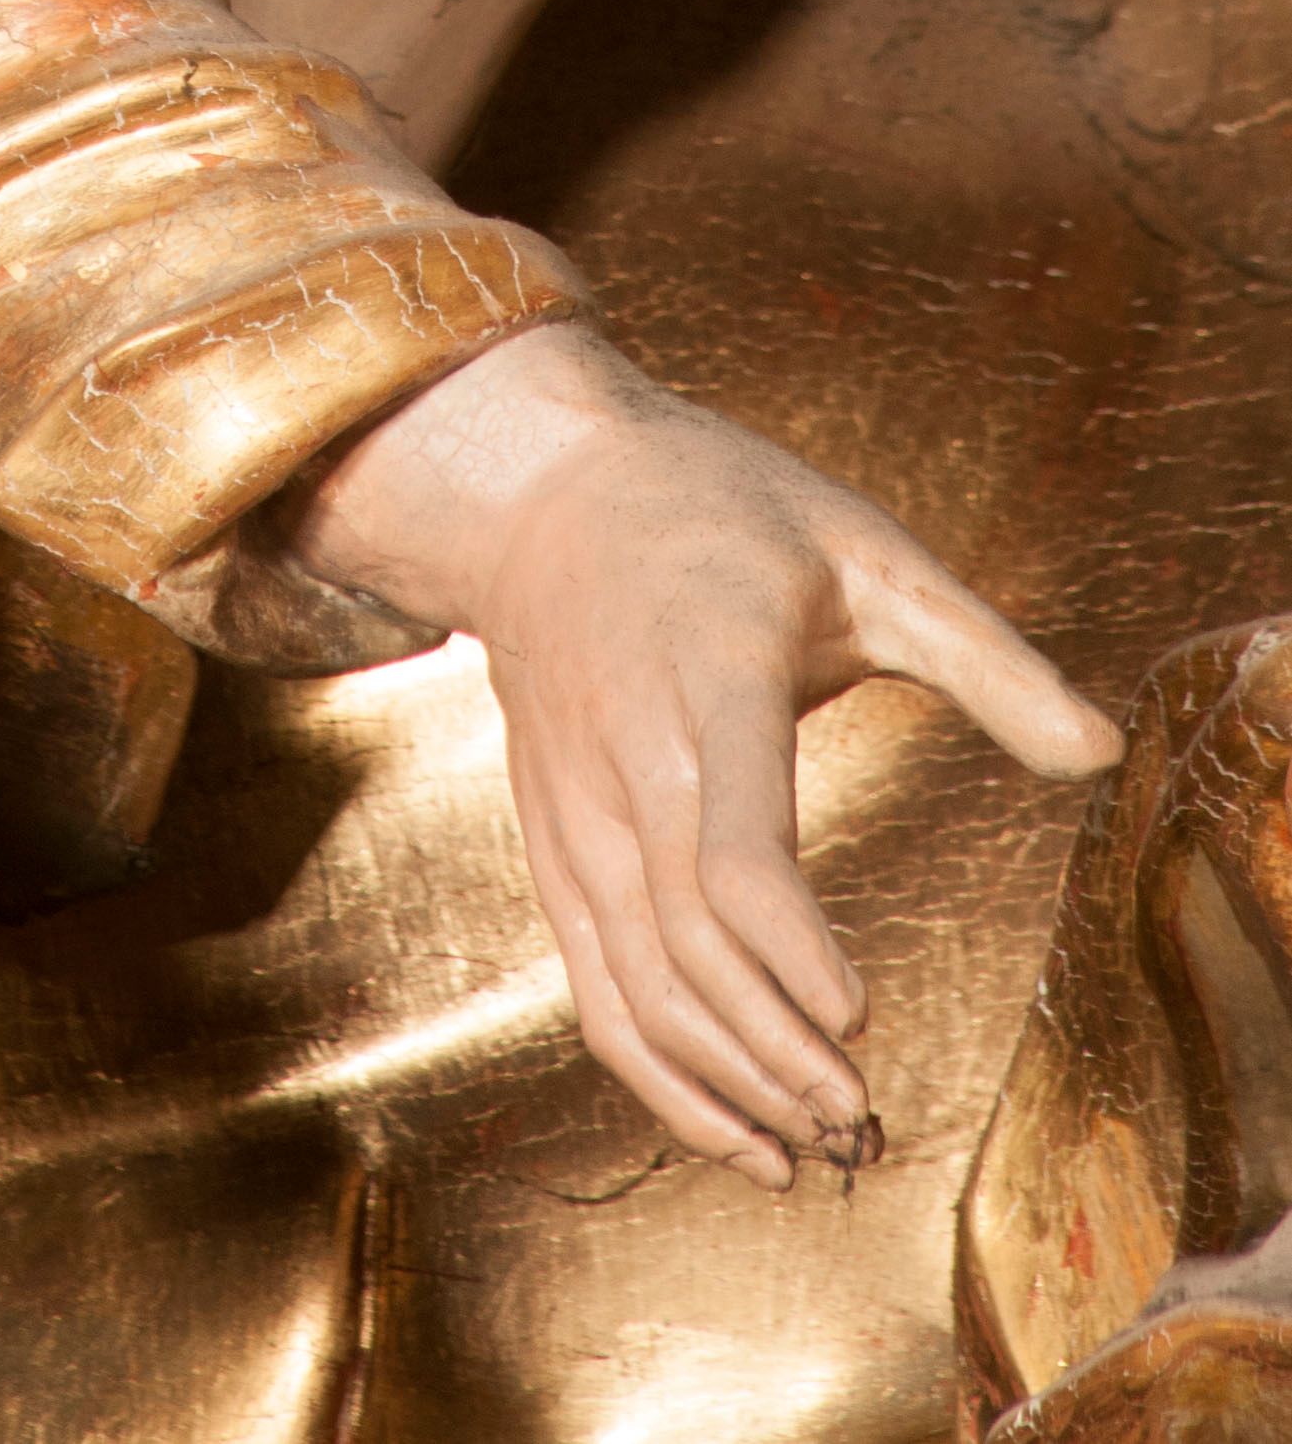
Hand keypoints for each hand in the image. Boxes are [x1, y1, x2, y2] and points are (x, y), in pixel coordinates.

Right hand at [295, 323, 1121, 1183]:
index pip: (728, 844)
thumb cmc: (716, 512)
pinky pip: (591, 981)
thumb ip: (981, 652)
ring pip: (631, 979)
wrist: (536, 494)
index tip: (858, 1016)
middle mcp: (623, 754)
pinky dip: (653, 1072)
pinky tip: (730, 1129)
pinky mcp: (552, 839)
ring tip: (817, 1141)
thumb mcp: (860, 548)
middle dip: (773, 1049)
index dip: (789, 948)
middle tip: (865, 1114)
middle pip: (685, 942)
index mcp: (704, 675)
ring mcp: (574, 806)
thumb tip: (1098, 750)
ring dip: (721, 1078)